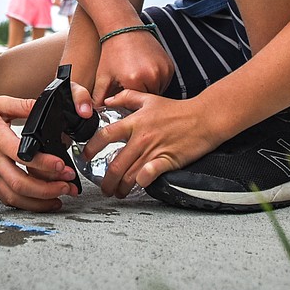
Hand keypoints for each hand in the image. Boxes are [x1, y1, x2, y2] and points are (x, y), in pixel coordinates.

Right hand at [0, 95, 81, 211]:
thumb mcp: (0, 104)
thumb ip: (24, 106)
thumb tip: (44, 106)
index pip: (22, 156)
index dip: (44, 163)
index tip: (62, 165)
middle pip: (20, 184)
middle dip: (47, 189)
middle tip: (68, 186)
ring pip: (14, 196)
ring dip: (39, 202)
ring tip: (60, 199)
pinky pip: (8, 198)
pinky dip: (26, 205)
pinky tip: (42, 203)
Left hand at [80, 90, 221, 198]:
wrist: (203, 117)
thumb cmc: (178, 110)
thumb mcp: (149, 98)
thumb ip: (127, 97)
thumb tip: (108, 100)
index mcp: (135, 122)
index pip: (105, 135)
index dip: (91, 148)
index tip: (86, 157)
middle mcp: (141, 137)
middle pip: (115, 163)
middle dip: (106, 180)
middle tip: (104, 187)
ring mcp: (154, 149)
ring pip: (130, 174)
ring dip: (121, 187)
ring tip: (119, 192)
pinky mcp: (167, 160)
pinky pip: (149, 174)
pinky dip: (142, 181)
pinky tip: (139, 186)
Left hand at [93, 31, 173, 106]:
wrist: (123, 28)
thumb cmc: (111, 52)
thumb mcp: (103, 77)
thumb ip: (98, 98)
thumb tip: (91, 115)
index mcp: (134, 81)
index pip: (135, 105)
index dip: (129, 102)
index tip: (124, 93)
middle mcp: (152, 76)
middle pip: (148, 99)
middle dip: (140, 95)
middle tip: (131, 84)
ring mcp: (163, 69)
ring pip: (158, 91)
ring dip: (150, 89)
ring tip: (138, 77)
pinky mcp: (170, 65)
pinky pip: (165, 81)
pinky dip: (158, 80)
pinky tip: (146, 72)